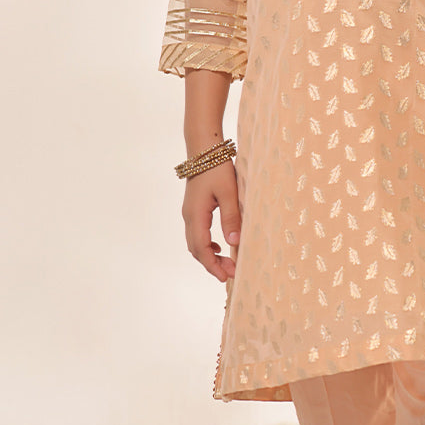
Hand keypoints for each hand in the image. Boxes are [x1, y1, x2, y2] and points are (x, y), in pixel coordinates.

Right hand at [182, 160, 241, 281]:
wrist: (204, 148)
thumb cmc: (217, 167)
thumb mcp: (229, 192)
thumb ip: (231, 217)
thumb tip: (234, 242)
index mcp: (196, 214)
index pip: (201, 248)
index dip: (213, 265)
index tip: (226, 276)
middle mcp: (189, 216)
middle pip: (196, 249)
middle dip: (212, 264)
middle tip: (231, 273)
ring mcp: (190, 212)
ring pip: (195, 242)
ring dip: (210, 255)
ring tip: (227, 263)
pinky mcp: (194, 207)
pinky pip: (197, 233)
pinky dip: (207, 244)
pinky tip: (221, 245)